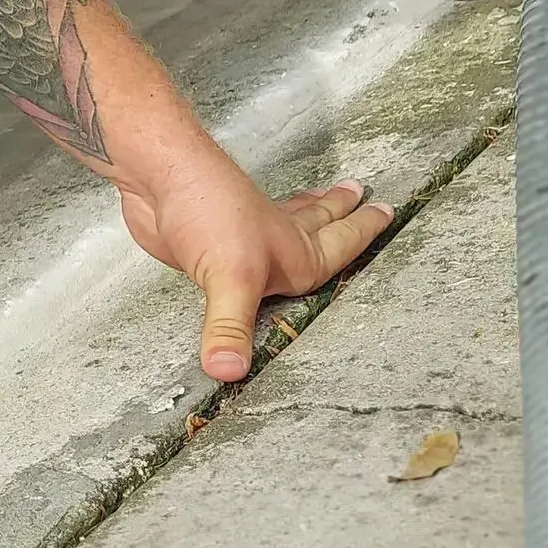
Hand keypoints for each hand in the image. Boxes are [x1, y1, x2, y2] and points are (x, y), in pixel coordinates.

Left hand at [116, 144, 392, 383]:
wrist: (159, 175)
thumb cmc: (209, 212)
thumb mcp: (230, 278)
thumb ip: (231, 328)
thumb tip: (230, 371)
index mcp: (296, 255)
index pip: (341, 247)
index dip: (364, 232)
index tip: (388, 213)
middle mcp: (277, 242)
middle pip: (320, 222)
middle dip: (342, 213)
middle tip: (362, 194)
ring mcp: (245, 236)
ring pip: (289, 218)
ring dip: (310, 209)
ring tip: (327, 195)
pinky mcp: (213, 237)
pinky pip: (250, 236)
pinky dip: (266, 222)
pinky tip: (260, 222)